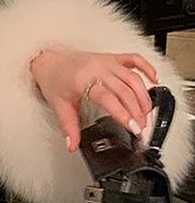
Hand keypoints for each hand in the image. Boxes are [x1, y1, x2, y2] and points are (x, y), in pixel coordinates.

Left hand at [30, 49, 157, 152]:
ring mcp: (106, 61)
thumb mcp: (58, 106)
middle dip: (138, 112)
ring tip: (147, 115)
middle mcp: (97, 68)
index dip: (124, 115)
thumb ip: (69, 127)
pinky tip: (154, 80)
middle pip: (125, 90)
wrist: (47, 60)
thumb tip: (73, 145)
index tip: (135, 129)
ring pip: (133, 78)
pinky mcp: (111, 57)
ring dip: (144, 97)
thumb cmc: (52, 79)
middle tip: (142, 129)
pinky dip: (147, 68)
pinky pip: (134, 59)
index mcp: (83, 79)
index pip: (110, 98)